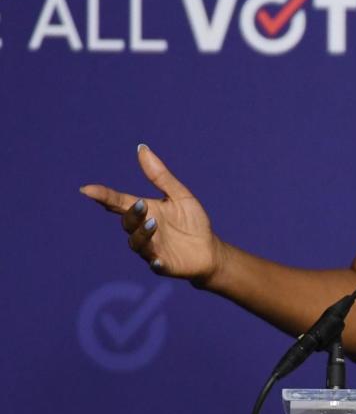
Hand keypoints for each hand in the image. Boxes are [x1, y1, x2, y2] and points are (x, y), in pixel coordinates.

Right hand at [80, 145, 221, 283]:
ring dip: (142, 234)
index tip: (87, 189)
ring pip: (137, 243)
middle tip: (140, 204)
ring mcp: (152, 249)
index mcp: (146, 211)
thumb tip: (142, 148)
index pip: (119, 202)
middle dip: (131, 214)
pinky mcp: (164, 265)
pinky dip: (156, 263)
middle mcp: (143, 230)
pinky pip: (156, 265)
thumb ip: (160, 175)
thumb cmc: (192, 221)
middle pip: (128, 222)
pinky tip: (158, 261)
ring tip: (154, 223)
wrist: (209, 249)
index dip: (103, 196)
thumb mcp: (179, 195)